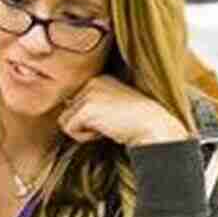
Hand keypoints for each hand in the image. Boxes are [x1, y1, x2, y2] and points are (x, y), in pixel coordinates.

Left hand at [57, 75, 189, 146]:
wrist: (153, 126)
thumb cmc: (136, 123)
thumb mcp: (111, 107)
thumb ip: (91, 106)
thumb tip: (64, 116)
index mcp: (99, 79)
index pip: (74, 102)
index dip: (89, 118)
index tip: (111, 120)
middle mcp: (92, 81)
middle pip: (67, 110)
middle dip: (85, 124)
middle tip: (110, 125)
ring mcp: (89, 93)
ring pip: (65, 120)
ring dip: (83, 131)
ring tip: (106, 128)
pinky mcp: (87, 108)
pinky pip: (69, 129)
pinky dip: (84, 137)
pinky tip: (104, 132)